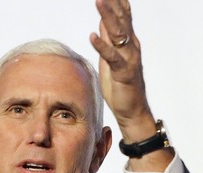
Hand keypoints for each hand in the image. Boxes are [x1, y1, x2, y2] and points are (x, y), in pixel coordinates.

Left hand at [90, 0, 173, 170]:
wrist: (131, 109)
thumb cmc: (120, 84)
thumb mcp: (111, 58)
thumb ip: (109, 40)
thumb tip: (102, 22)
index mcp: (127, 43)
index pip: (123, 17)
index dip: (116, 3)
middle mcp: (131, 47)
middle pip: (121, 20)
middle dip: (112, 4)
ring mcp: (129, 59)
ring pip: (119, 34)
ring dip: (108, 17)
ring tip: (99, 1)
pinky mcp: (124, 73)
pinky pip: (112, 58)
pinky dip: (102, 47)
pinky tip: (92, 36)